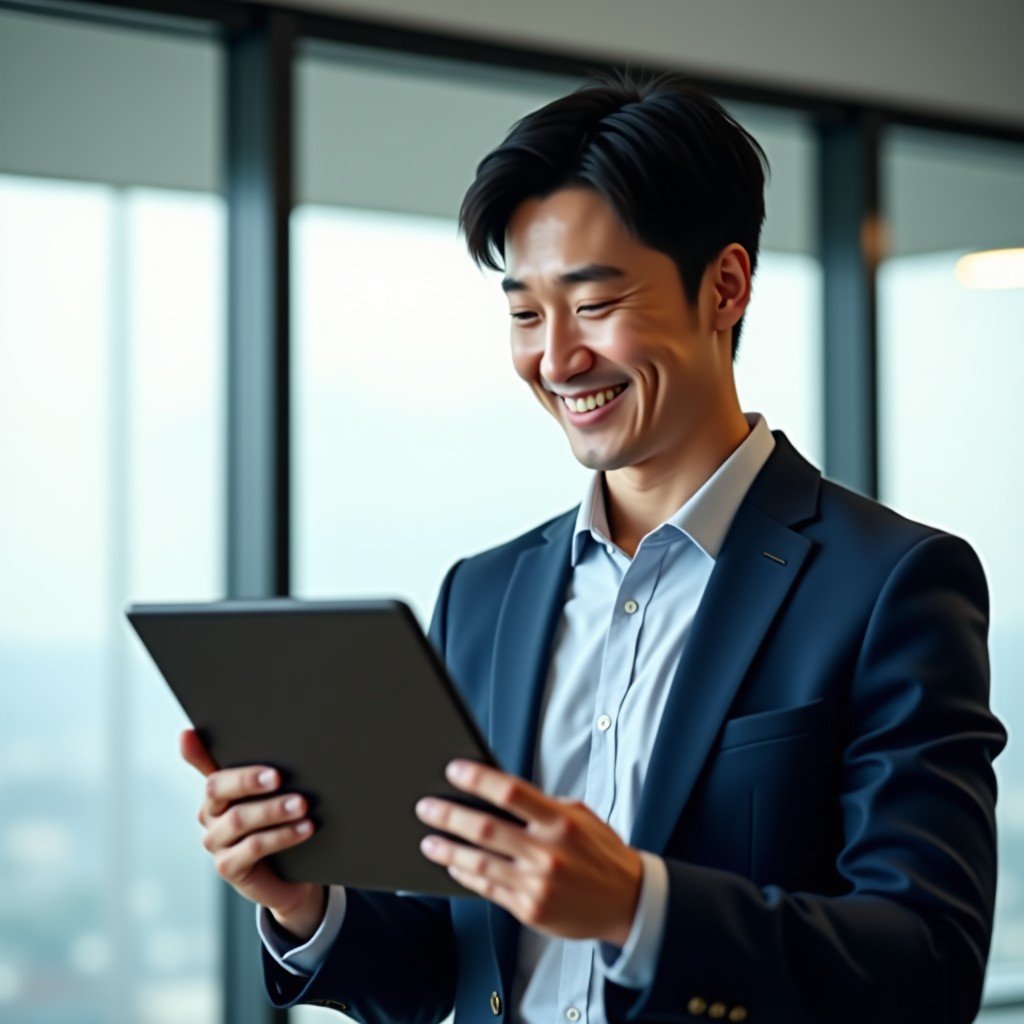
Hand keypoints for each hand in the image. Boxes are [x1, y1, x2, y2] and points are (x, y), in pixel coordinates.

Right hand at [181, 728, 324, 940]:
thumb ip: (267, 764)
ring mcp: (216, 841)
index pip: (203, 763)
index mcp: (218, 789)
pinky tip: (305, 828)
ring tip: (302, 804)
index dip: (193, 751)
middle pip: (217, 789)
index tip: (190, 733)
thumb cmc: (281, 823)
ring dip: (273, 810)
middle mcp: (210, 813)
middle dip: (247, 780)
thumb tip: (274, 735)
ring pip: (239, 819)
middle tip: (278, 776)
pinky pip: (252, 847)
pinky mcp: (227, 866)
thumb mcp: (276, 791)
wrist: (290, 874)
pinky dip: (281, 836)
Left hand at [415, 760, 642, 945]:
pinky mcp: (530, 910)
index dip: (479, 779)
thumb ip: (543, 806)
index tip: (454, 770)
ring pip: (479, 862)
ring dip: (448, 849)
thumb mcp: (581, 817)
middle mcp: (548, 852)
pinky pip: (488, 889)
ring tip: (428, 840)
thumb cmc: (601, 854)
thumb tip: (497, 795)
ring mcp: (537, 884)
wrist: (627, 902)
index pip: (511, 792)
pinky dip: (465, 874)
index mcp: (561, 821)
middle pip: (485, 829)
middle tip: (426, 807)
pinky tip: (454, 864)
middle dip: (449, 816)